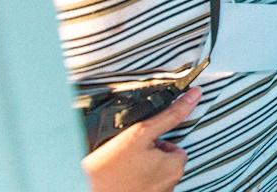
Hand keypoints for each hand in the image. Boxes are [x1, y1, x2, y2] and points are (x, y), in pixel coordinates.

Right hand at [83, 88, 201, 191]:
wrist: (80, 189)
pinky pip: (143, 187)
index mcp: (175, 168)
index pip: (176, 148)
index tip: (138, 146)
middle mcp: (169, 186)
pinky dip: (133, 183)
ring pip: (153, 175)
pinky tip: (119, 181)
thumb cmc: (108, 168)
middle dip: (149, 157)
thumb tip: (195, 94)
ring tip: (120, 170)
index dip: (156, 143)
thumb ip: (170, 114)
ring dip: (141, 170)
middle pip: (165, 162)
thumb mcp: (140, 133)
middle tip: (126, 157)